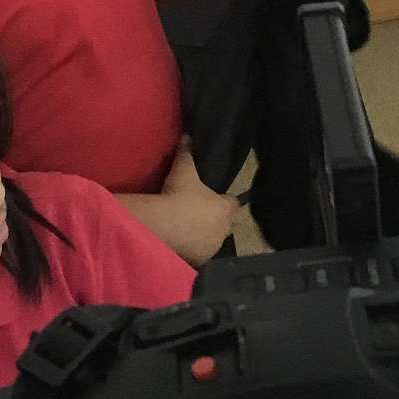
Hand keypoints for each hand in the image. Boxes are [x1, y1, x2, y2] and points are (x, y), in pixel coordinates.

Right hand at [161, 140, 235, 264]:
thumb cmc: (180, 196)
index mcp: (226, 208)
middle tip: (197, 215)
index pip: (233, 202)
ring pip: (211, 241)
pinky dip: (192, 251)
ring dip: (203, 237)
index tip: (216, 199)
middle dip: (215, 221)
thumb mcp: (183, 171)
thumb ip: (187, 153)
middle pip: (224, 224)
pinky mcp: (199, 261)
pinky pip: (197, 255)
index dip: (225, 200)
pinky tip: (180, 246)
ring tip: (186, 232)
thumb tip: (188, 137)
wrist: (166, 227)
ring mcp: (212, 247)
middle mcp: (224, 229)